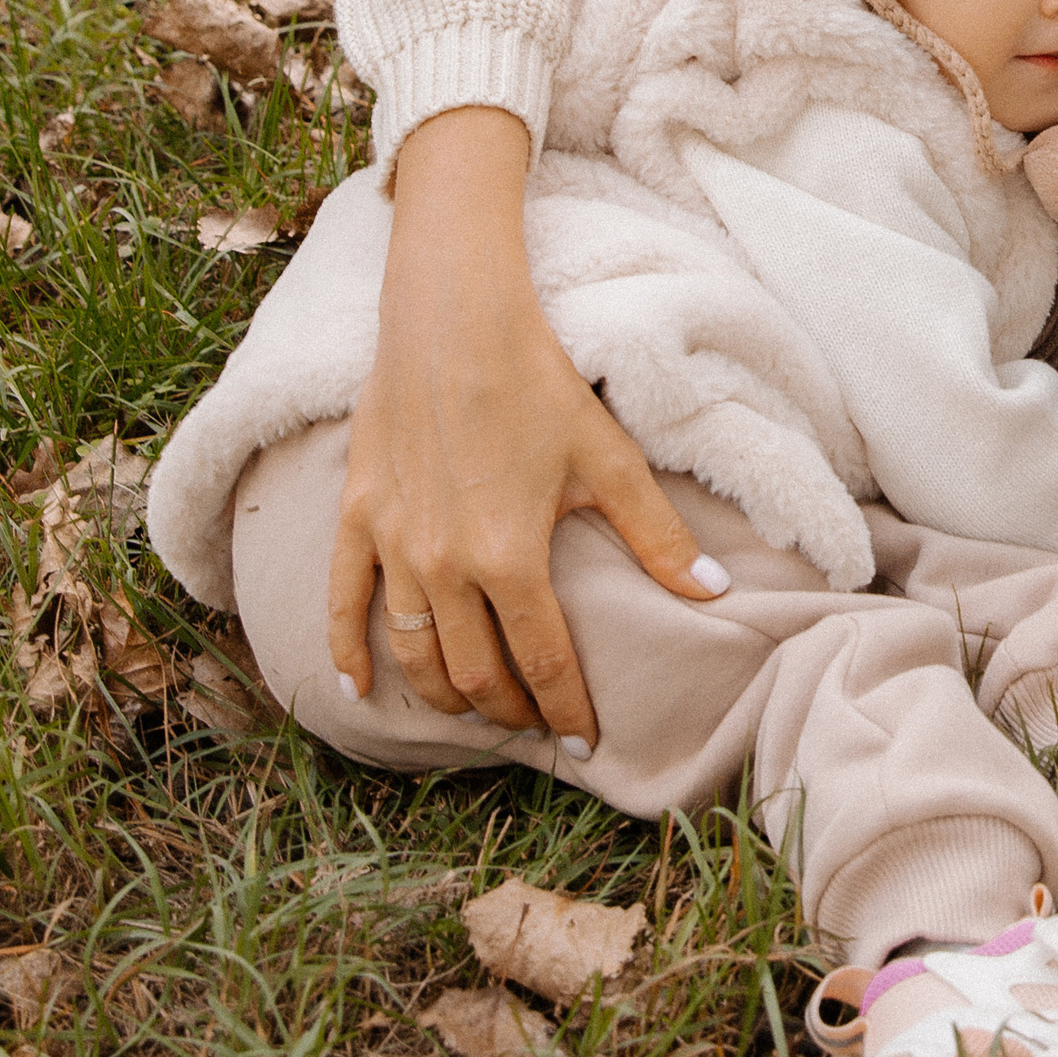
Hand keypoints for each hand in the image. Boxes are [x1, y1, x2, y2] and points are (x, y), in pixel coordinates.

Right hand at [326, 108, 726, 740]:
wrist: (454, 315)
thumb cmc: (538, 380)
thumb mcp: (608, 457)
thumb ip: (658, 535)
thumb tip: (715, 593)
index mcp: (509, 559)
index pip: (543, 664)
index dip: (567, 711)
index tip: (585, 741)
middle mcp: (444, 566)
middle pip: (475, 673)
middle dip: (510, 712)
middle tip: (536, 727)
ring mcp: (392, 544)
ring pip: (414, 652)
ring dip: (443, 694)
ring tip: (476, 711)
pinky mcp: (356, 514)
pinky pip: (343, 601)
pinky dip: (346, 651)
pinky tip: (358, 686)